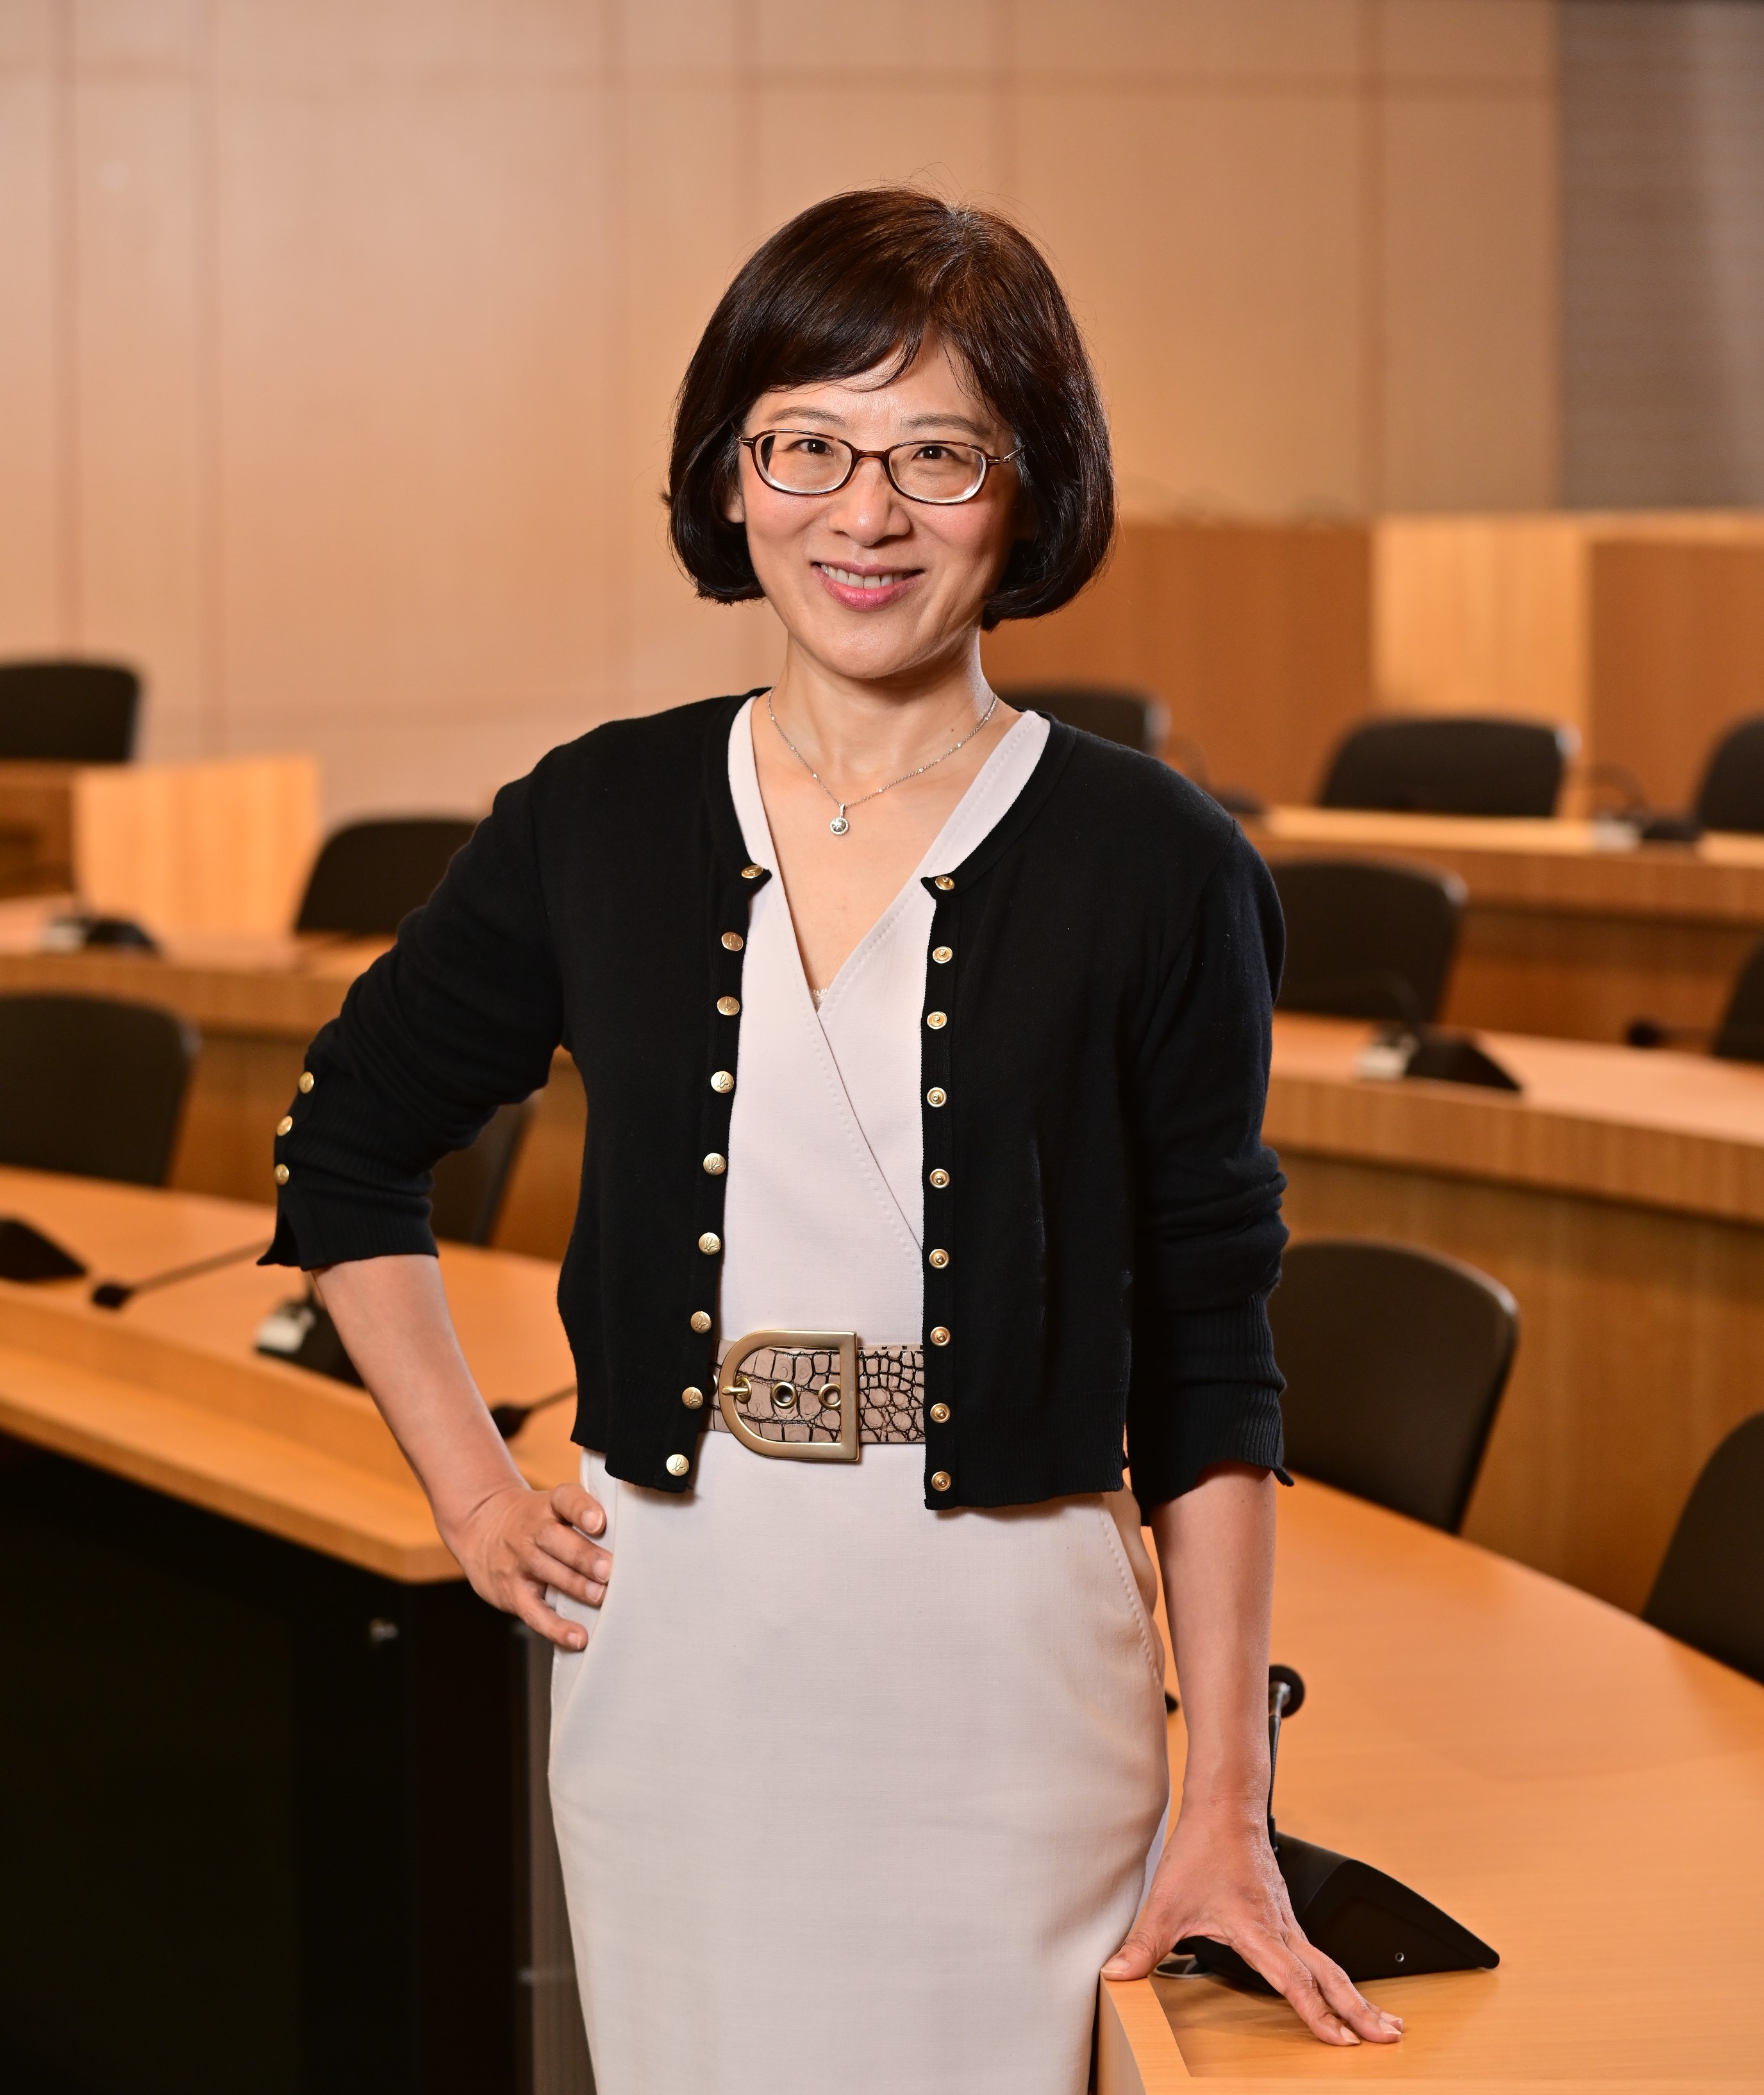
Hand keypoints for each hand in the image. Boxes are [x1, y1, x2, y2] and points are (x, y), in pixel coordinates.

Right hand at [445, 1480, 609, 1649]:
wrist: (480, 1527)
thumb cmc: (535, 1521)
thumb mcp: (553, 1507)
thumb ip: (585, 1518)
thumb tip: (633, 1540)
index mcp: (549, 1505)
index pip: (565, 1499)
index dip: (581, 1509)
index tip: (599, 1521)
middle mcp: (531, 1529)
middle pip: (554, 1538)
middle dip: (583, 1555)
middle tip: (608, 1569)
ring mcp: (519, 1561)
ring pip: (545, 1571)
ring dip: (575, 1586)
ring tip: (601, 1597)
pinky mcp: (511, 1592)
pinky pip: (533, 1611)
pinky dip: (555, 1627)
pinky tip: (577, 1637)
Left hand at [1102, 1798, 1402, 2046]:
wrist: (1224, 1805)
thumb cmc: (1201, 1848)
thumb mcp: (1165, 1902)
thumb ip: (1143, 1945)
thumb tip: (1116, 1975)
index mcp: (1256, 1928)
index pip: (1292, 1980)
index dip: (1315, 2012)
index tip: (1340, 2040)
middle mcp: (1280, 1926)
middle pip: (1329, 1976)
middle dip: (1359, 2010)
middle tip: (1388, 2038)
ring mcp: (1288, 1919)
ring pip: (1330, 1964)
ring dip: (1357, 1995)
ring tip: (1384, 2025)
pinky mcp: (1287, 1913)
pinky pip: (1318, 1951)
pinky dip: (1338, 1976)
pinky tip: (1344, 1990)